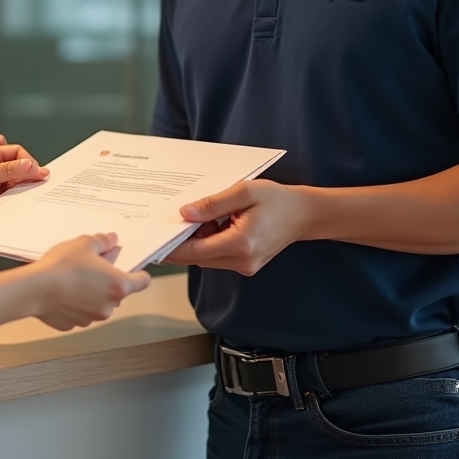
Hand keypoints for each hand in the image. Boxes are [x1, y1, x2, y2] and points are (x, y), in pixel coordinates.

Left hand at [0, 135, 48, 233]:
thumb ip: (7, 171)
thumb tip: (31, 165)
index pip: (15, 154)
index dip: (28, 162)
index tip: (38, 174)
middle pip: (15, 171)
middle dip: (26, 177)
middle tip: (38, 186)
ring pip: (10, 189)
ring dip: (18, 193)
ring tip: (27, 199)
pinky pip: (1, 205)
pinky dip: (10, 207)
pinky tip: (16, 209)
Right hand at [33, 233, 150, 330]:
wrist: (35, 288)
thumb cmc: (62, 266)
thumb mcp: (85, 243)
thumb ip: (103, 241)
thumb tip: (110, 239)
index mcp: (118, 285)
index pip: (142, 282)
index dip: (139, 274)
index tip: (134, 270)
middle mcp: (108, 306)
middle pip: (117, 293)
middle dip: (108, 281)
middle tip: (93, 267)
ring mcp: (91, 318)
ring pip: (98, 304)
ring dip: (92, 294)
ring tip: (74, 278)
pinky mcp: (74, 325)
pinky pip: (80, 312)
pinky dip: (76, 304)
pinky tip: (63, 291)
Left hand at [165, 179, 309, 274]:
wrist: (303, 214)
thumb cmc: (276, 200)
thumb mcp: (242, 192)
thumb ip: (212, 204)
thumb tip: (184, 213)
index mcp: (241, 244)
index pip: (194, 251)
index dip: (171, 245)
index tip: (154, 236)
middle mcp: (242, 261)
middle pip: (197, 257)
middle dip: (180, 241)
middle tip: (163, 222)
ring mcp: (244, 266)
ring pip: (205, 257)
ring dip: (195, 240)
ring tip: (194, 216)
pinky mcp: (245, 264)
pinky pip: (216, 256)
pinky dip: (207, 242)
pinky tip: (209, 223)